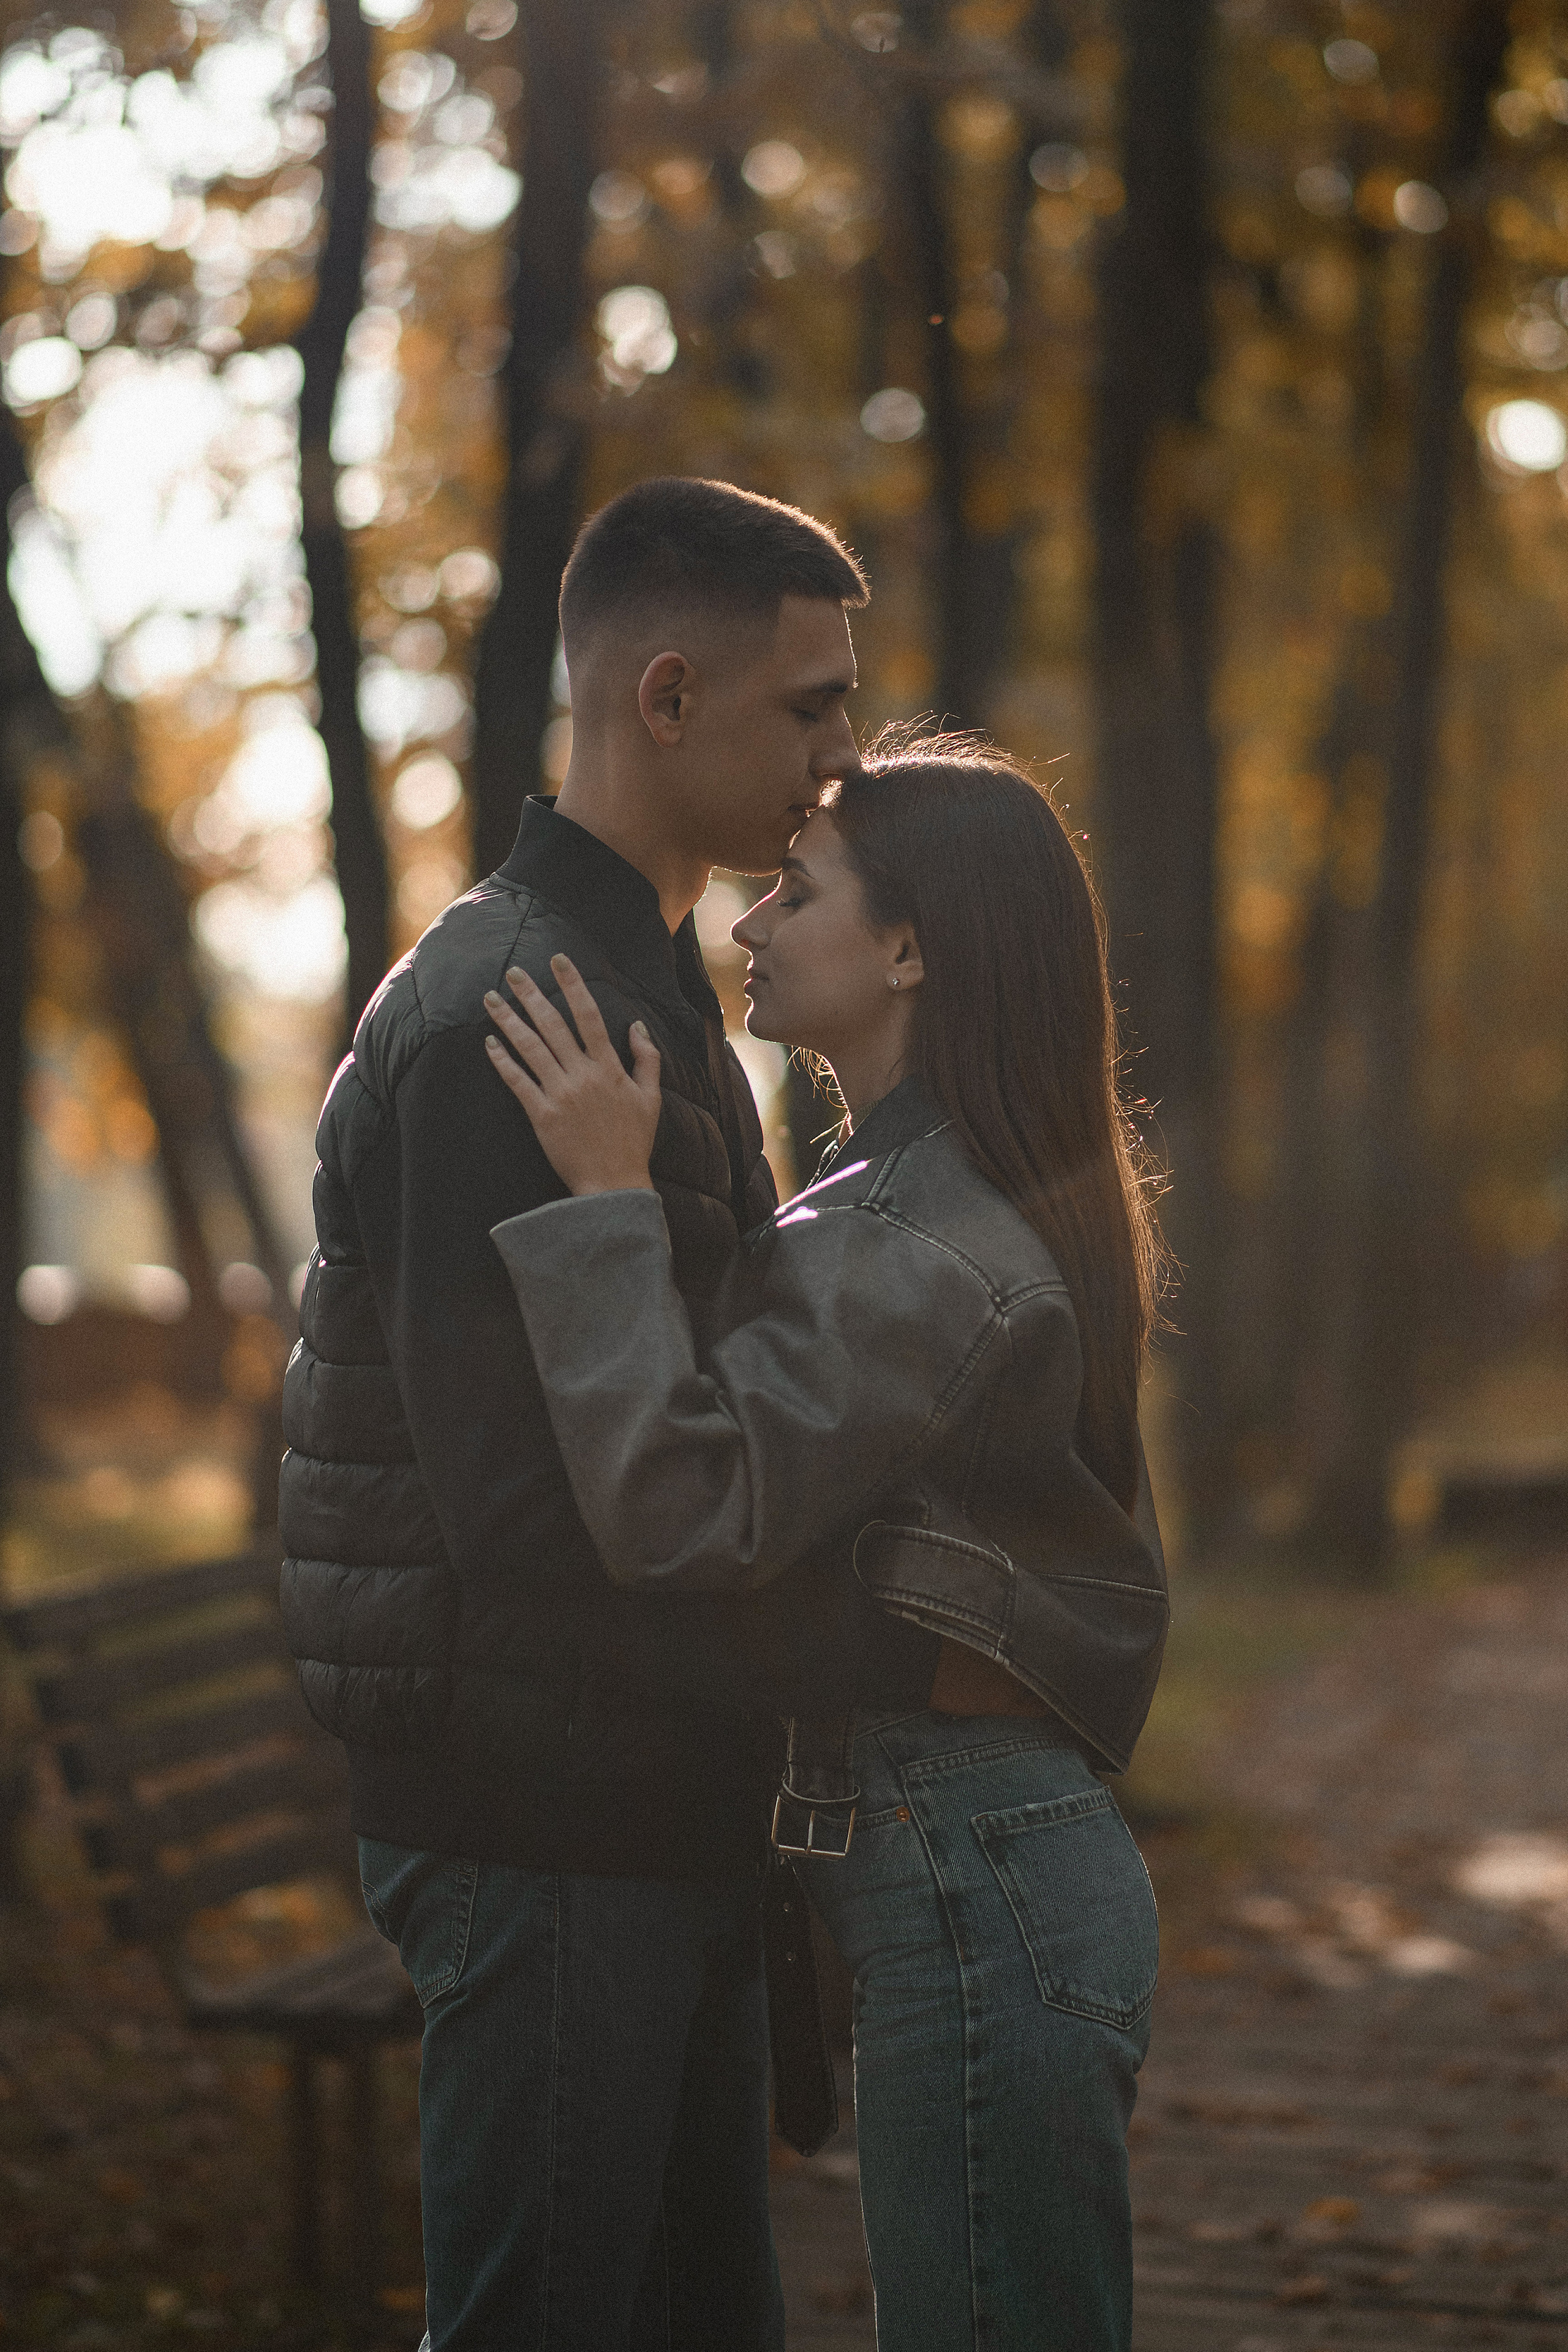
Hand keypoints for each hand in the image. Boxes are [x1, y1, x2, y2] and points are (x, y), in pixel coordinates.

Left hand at [484, 954, 661, 1196]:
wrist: (613, 1185)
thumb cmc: (633, 1142)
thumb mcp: (650, 1098)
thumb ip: (647, 1058)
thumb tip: (636, 1024)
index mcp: (609, 1068)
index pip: (589, 1015)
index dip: (573, 984)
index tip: (559, 960)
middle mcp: (583, 1076)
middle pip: (553, 1025)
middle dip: (531, 994)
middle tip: (512, 971)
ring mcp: (560, 1095)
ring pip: (530, 1048)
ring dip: (508, 1020)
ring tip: (490, 998)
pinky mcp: (542, 1116)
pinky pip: (517, 1082)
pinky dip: (502, 1061)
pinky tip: (488, 1042)